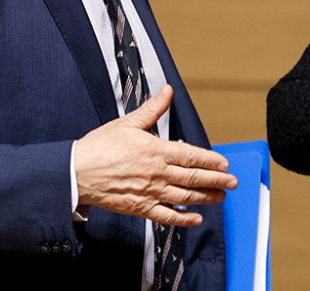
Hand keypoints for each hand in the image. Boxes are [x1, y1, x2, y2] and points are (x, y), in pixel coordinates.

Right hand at [73, 85, 237, 226]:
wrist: (76, 172)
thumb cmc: (100, 147)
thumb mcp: (128, 122)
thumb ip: (153, 109)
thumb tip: (168, 91)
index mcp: (155, 150)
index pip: (190, 156)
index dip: (210, 161)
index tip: (225, 163)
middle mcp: (156, 173)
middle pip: (193, 178)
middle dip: (216, 181)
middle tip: (233, 183)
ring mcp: (149, 192)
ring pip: (184, 197)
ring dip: (205, 198)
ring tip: (221, 198)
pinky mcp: (139, 208)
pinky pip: (166, 216)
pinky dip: (183, 219)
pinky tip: (195, 219)